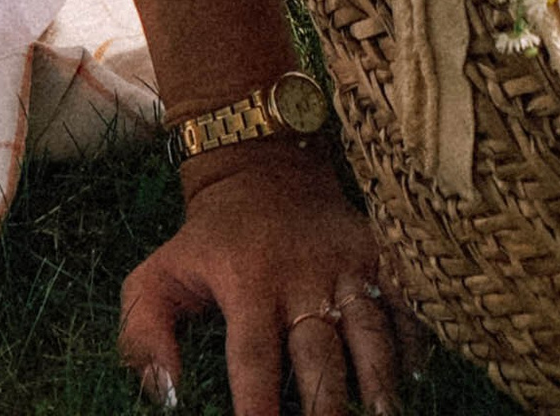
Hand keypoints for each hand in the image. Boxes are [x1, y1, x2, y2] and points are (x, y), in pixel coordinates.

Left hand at [119, 140, 418, 414]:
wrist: (263, 168)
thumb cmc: (208, 242)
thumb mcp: (157, 277)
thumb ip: (143, 336)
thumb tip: (167, 397)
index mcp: (246, 284)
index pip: (253, 360)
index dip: (258, 408)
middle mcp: (301, 276)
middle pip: (319, 355)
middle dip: (327, 408)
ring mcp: (345, 264)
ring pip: (368, 329)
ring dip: (378, 379)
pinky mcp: (377, 252)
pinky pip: (403, 299)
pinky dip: (413, 338)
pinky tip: (415, 375)